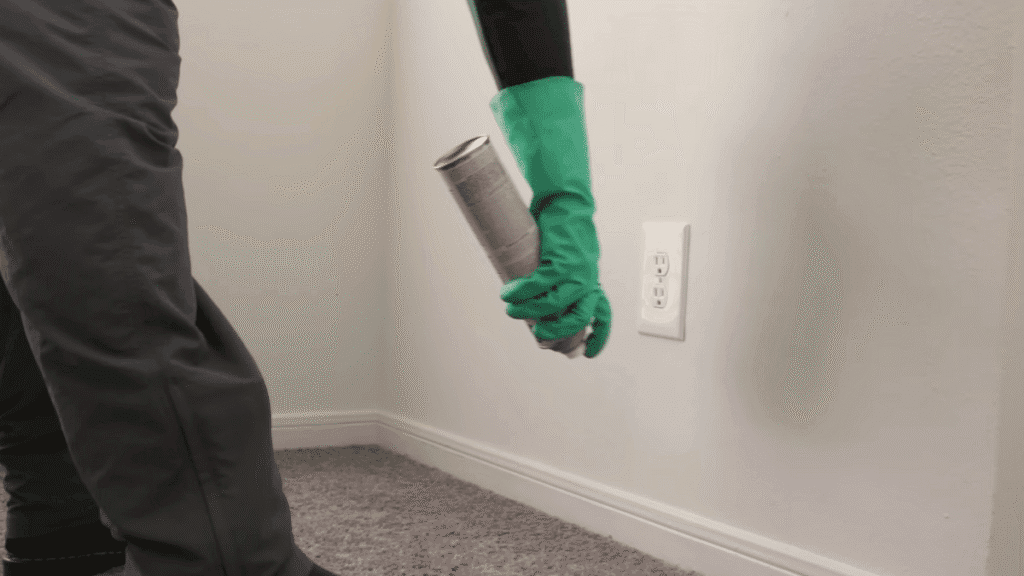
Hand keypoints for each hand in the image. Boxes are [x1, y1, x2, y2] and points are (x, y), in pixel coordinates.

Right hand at [500, 197, 610, 357]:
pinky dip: (521, 291)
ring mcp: (577, 269)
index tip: (586, 354)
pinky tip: (508, 293)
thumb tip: (537, 306)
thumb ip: (560, 283)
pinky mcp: (561, 258)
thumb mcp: (571, 260)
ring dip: (530, 312)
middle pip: (578, 319)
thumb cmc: (564, 232)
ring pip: (555, 304)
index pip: (602, 315)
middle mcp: (588, 279)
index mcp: (591, 281)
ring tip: (511, 310)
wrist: (566, 202)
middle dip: (557, 333)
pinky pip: (539, 283)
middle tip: (538, 336)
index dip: (597, 338)